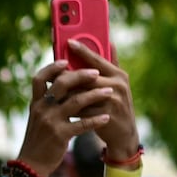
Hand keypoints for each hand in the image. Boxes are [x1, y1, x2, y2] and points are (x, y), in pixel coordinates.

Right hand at [16, 49, 119, 176]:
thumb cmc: (38, 139)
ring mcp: (50, 121)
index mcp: (35, 103)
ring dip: (95, 95)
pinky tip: (106, 117)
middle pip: (61, 84)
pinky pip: (81, 124)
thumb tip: (64, 86)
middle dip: (81, 76)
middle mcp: (41, 109)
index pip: (39, 78)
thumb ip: (48, 102)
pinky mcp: (59, 135)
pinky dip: (95, 120)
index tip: (66, 61)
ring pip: (76, 102)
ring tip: (109, 92)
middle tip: (96, 73)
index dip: (52, 67)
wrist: (31, 164)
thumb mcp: (38, 118)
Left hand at [63, 40, 139, 161]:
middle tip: (52, 72)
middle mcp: (117, 86)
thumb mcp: (116, 84)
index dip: (83, 50)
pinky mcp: (104, 117)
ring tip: (52, 89)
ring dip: (65, 92)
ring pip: (81, 93)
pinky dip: (69, 108)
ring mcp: (112, 102)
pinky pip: (81, 110)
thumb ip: (110, 64)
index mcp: (119, 75)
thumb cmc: (115, 106)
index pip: (98, 59)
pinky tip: (59, 107)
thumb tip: (108, 40)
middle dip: (67, 75)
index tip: (68, 41)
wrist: (124, 136)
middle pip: (86, 76)